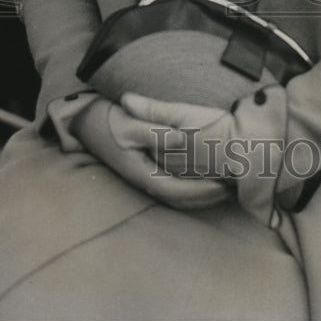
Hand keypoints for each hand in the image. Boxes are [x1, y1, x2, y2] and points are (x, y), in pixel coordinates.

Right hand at [70, 96, 232, 208]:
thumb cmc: (109, 122)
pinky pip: (172, 186)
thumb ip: (155, 131)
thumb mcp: (130, 124)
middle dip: (206, 197)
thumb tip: (181, 138)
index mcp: (143, 173)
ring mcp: (145, 177)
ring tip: (226, 188)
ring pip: (177, 195)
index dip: (201, 192)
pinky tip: (204, 179)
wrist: (87, 122)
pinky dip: (190, 187)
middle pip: (180, 199)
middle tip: (233, 190)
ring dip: (200, 195)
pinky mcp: (147, 170)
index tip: (223, 186)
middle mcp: (145, 181)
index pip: (177, 191)